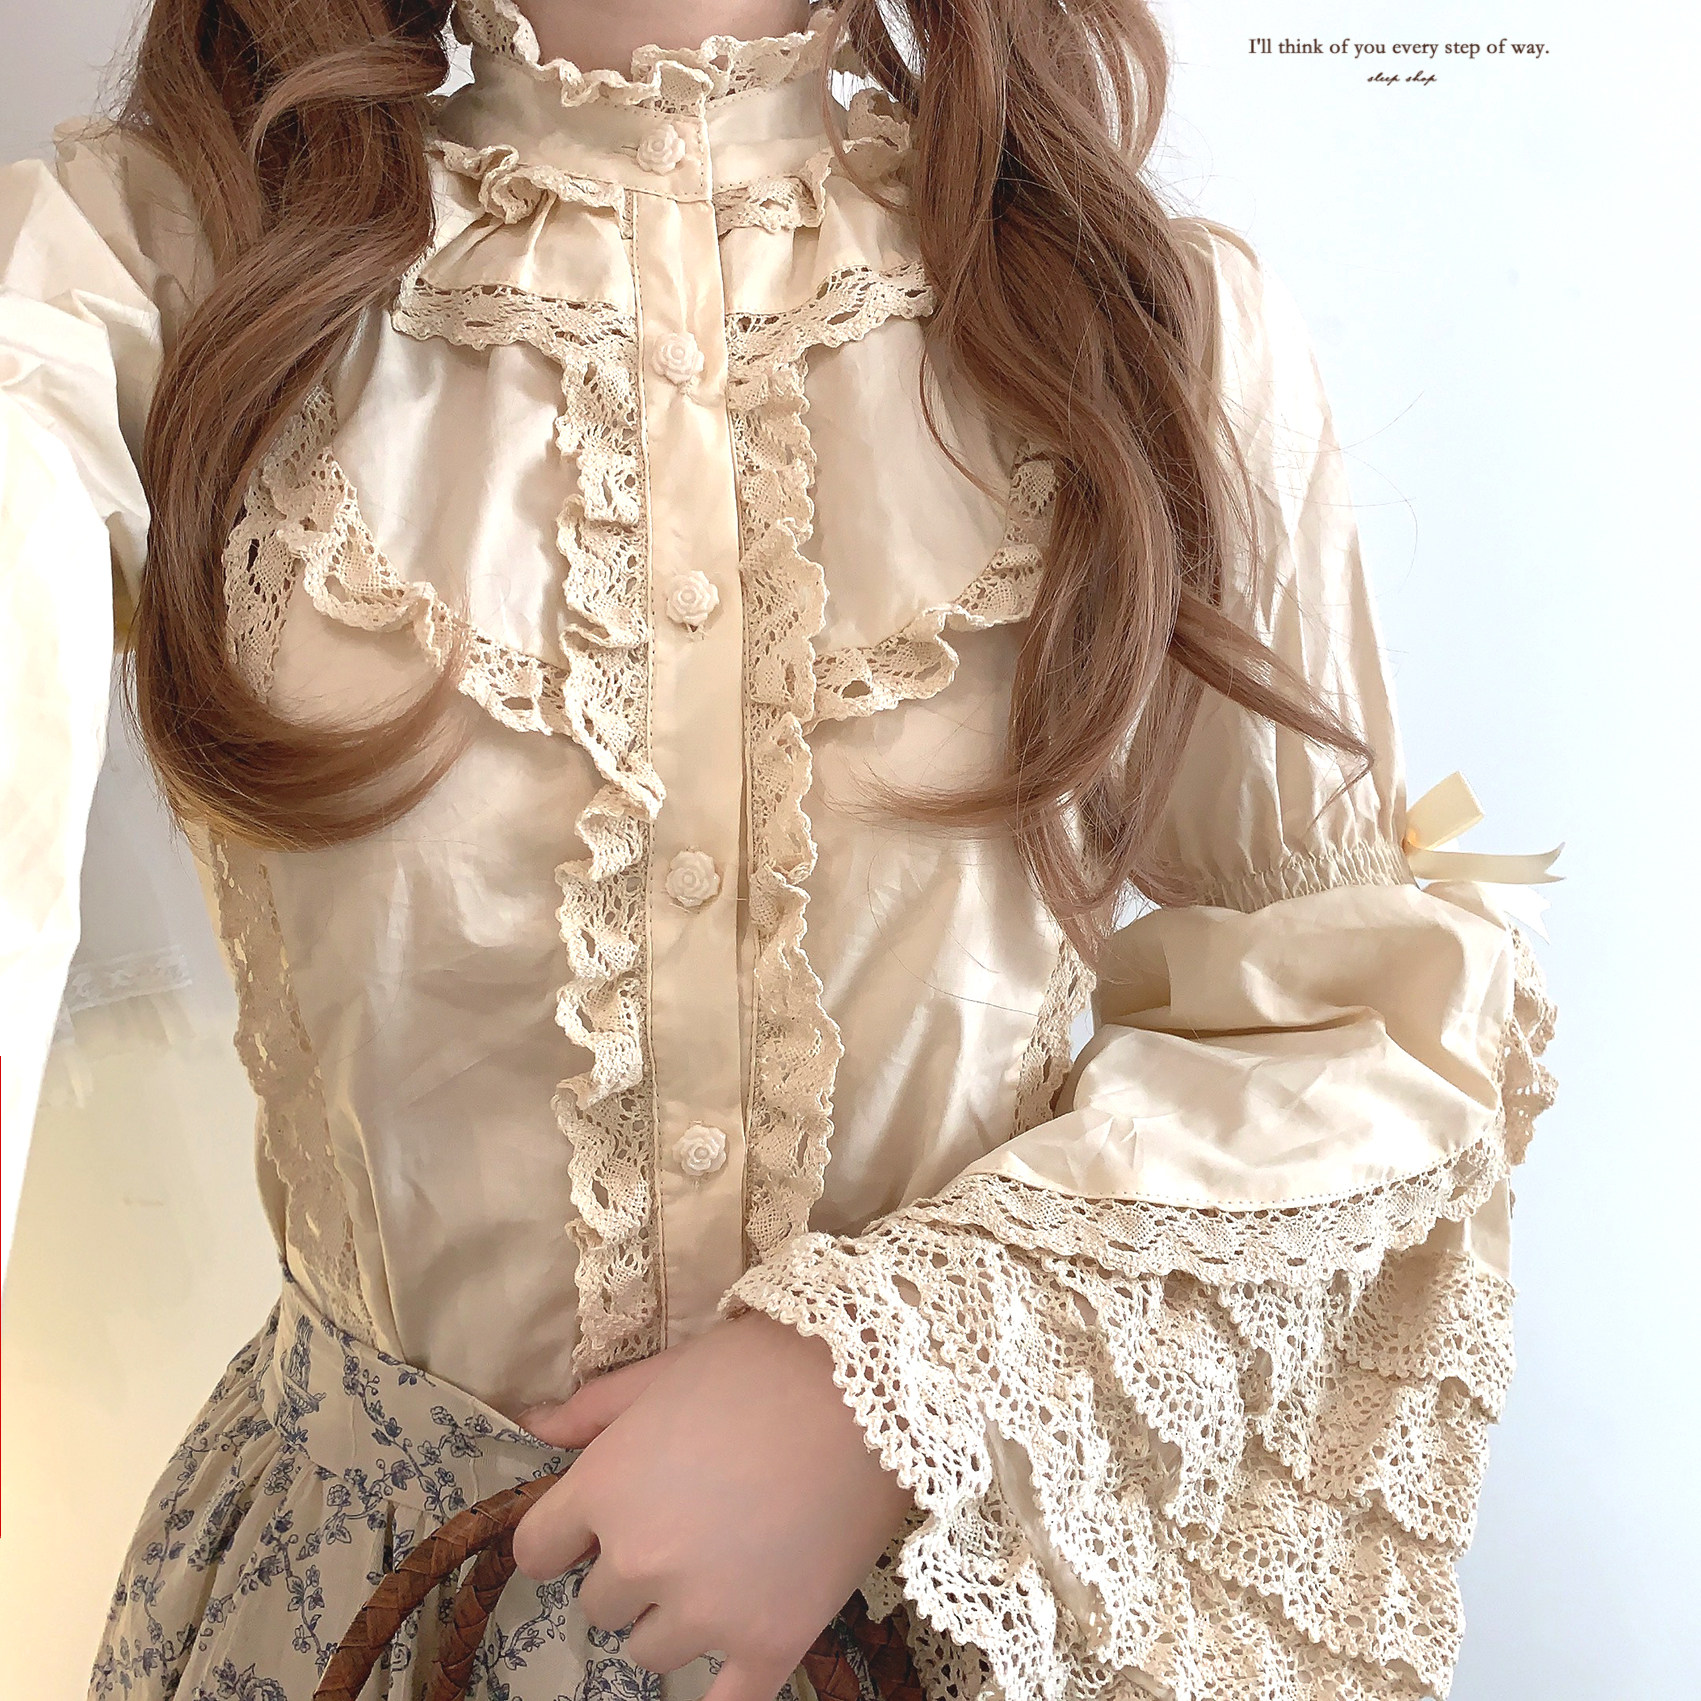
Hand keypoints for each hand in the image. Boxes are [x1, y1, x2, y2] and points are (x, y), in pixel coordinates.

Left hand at [512, 1309, 915, 1700]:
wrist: (871, 1391)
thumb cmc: (759, 1368)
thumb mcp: (664, 1374)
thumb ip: (592, 1410)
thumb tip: (533, 1426)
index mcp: (604, 1490)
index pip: (538, 1551)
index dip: (568, 1535)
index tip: (599, 1521)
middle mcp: (640, 1561)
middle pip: (600, 1602)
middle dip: (632, 1568)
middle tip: (689, 1523)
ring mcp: (705, 1612)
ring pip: (650, 1653)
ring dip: (675, 1619)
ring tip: (728, 1564)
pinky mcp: (770, 1645)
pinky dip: (722, 1687)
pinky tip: (735, 1652)